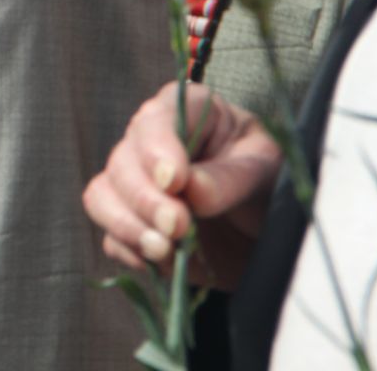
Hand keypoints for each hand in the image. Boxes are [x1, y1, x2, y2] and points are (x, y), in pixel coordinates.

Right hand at [82, 82, 281, 289]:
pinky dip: (129, 251)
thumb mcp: (266, 173)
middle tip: (177, 225)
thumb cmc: (273, 186)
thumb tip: (191, 189)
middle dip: (145, 198)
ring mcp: (137, 187)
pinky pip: (111, 237)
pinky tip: (159, 262)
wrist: (273, 235)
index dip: (157, 150)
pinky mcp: (134, 228)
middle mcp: (151, 145)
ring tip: (163, 249)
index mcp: (187, 114)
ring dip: (127, 225)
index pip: (155, 121)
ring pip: (103, 197)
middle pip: (121, 163)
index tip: (174, 181)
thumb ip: (230, 178)